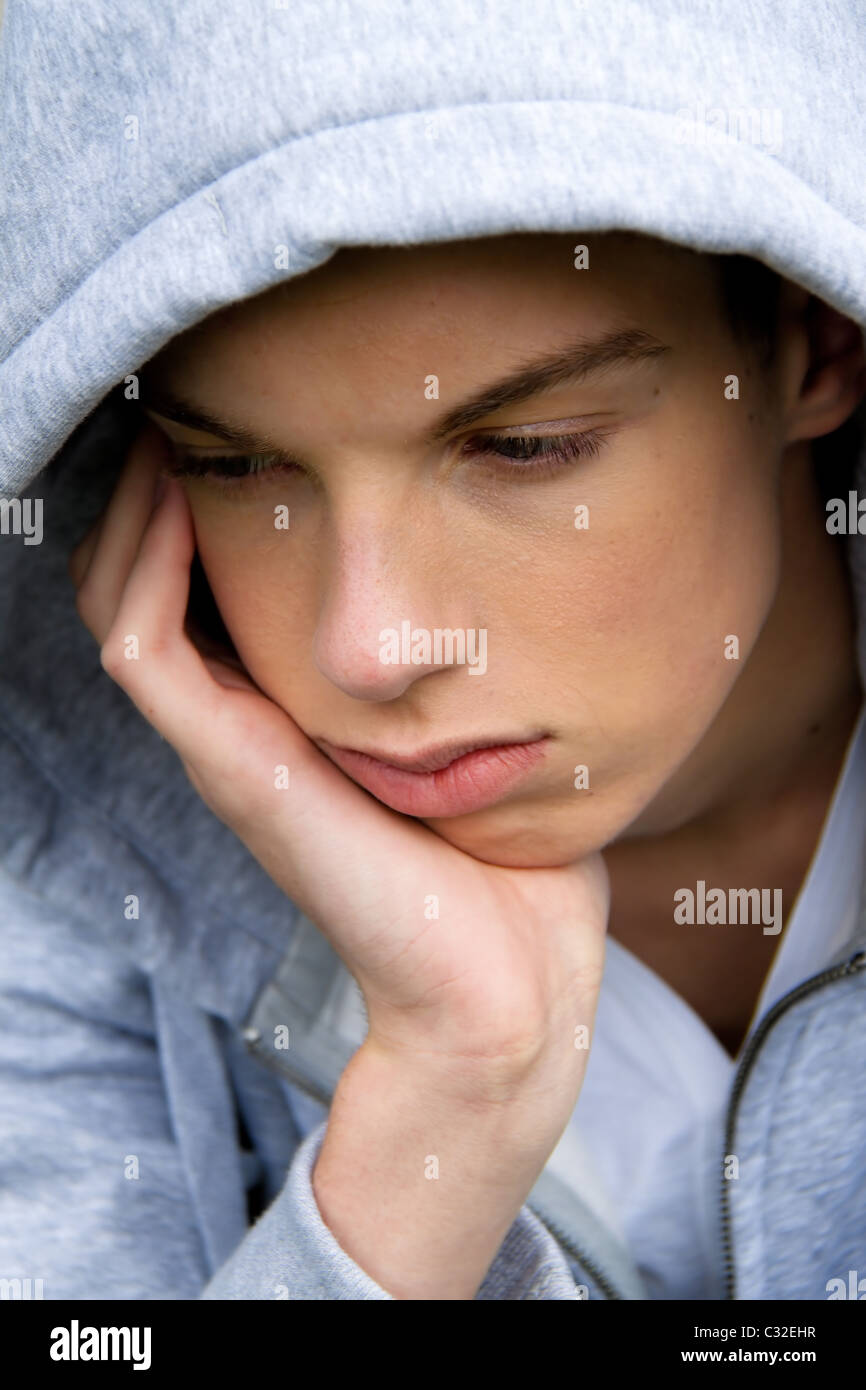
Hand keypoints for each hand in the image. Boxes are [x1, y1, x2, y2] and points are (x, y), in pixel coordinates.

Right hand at [69, 423, 609, 1114]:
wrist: (507, 980)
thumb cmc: (502, 858)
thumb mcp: (469, 732)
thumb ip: (456, 666)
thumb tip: (512, 575)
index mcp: (283, 716)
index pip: (192, 593)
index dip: (188, 505)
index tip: (232, 418)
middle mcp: (240, 725)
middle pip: (135, 587)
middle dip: (146, 489)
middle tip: (182, 401)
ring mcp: (227, 749)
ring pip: (119, 607)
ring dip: (131, 512)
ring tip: (169, 428)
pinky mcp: (238, 770)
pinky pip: (148, 651)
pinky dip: (148, 567)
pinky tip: (187, 494)